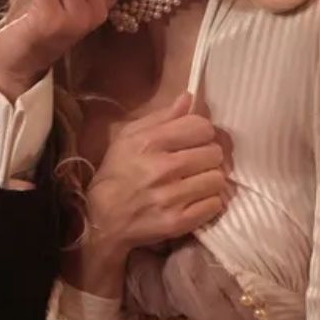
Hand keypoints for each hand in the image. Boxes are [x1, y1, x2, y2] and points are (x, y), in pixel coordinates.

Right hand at [65, 92, 227, 297]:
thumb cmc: (117, 173)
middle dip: (208, 155)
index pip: (201, 127)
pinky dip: (209, 202)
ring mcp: (172, 197)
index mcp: (150, 142)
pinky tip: (195, 199)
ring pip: (217, 179)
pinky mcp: (179, 221)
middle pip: (214, 153)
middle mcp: (163, 168)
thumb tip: (188, 98)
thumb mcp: (128, 137)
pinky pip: (214, 205)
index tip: (196, 139)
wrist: (102, 219)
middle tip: (197, 161)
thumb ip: (161, 117)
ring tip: (197, 181)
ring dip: (210, 179)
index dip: (202, 131)